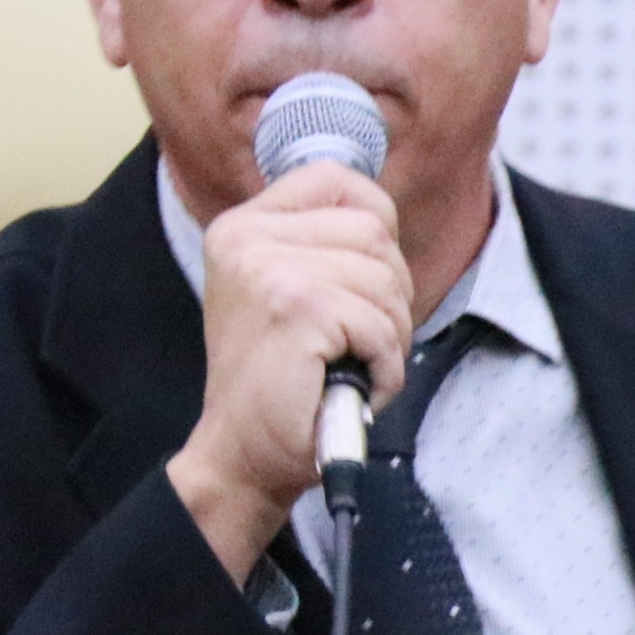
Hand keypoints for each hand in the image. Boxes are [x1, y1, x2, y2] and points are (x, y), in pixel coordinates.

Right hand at [164, 163, 410, 582]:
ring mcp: (269, 269)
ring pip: (386, 280)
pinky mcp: (297, 307)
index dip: (376, 223)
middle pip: (376, 231)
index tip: (366, 278)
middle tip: (356, 342)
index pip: (337, 179)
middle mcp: (247, 237)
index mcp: (244, 226)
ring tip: (349, 365)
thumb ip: (324, 245)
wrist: (244, 455)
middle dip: (390, 294)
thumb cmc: (283, 381)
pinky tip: (351, 385)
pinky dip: (385, 366)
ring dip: (389, 336)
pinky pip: (382, 326)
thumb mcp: (292, 292)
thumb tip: (383, 215)